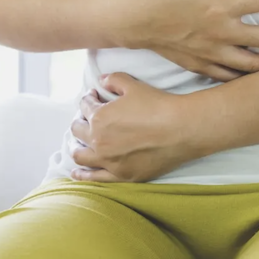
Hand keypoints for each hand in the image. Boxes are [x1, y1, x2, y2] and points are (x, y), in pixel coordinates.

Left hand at [69, 73, 210, 182]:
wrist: (181, 129)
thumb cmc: (158, 106)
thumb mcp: (134, 86)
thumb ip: (114, 80)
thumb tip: (102, 80)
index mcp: (99, 118)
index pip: (84, 106)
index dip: (88, 99)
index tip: (94, 97)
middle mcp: (98, 141)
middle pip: (78, 131)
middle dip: (80, 122)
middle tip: (87, 119)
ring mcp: (109, 161)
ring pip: (80, 156)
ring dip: (77, 148)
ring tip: (78, 145)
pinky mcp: (122, 175)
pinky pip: (95, 178)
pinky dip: (83, 175)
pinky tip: (77, 173)